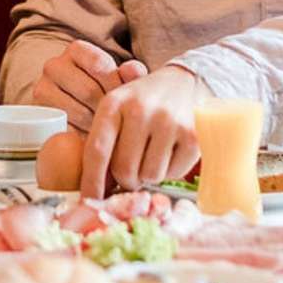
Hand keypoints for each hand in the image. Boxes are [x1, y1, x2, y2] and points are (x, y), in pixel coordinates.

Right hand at [32, 40, 146, 130]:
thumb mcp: (122, 80)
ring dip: (97, 126)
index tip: (125, 101)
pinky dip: (82, 136)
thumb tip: (130, 70)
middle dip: (108, 110)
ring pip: (77, 112)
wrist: (79, 109)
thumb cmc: (106, 91)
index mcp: (76, 50)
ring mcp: (42, 89)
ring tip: (109, 132)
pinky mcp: (39, 114)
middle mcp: (54, 65)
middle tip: (121, 123)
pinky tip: (92, 139)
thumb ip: (133, 73)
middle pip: (89, 91)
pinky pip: (65, 128)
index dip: (116, 86)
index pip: (100, 65)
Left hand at [80, 65, 200, 197]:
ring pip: (150, 176)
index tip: (89, 201)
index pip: (97, 150)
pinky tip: (172, 151)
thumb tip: (96, 189)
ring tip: (154, 155)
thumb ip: (105, 142)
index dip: (91, 181)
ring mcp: (168, 121)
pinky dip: (172, 171)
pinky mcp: (193, 134)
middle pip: (124, 169)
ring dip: (150, 175)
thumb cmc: (145, 103)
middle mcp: (140, 110)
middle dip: (127, 180)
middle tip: (133, 171)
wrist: (187, 81)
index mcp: (114, 103)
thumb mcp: (119, 110)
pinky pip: (175, 173)